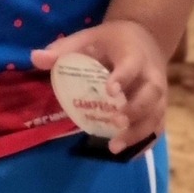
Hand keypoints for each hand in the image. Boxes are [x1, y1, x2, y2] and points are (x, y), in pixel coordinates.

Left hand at [32, 21, 166, 152]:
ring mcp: (159, 94)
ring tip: (114, 146)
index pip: (131, 66)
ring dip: (138, 132)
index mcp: (134, 55)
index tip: (110, 90)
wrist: (146, 39)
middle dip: (135, 110)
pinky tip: (126, 155)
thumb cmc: (112, 40)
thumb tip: (34, 58)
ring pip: (156, 115)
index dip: (122, 78)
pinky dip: (145, 143)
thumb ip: (64, 49)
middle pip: (151, 94)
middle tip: (116, 122)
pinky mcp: (159, 108)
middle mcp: (152, 76)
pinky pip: (157, 127)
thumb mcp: (88, 37)